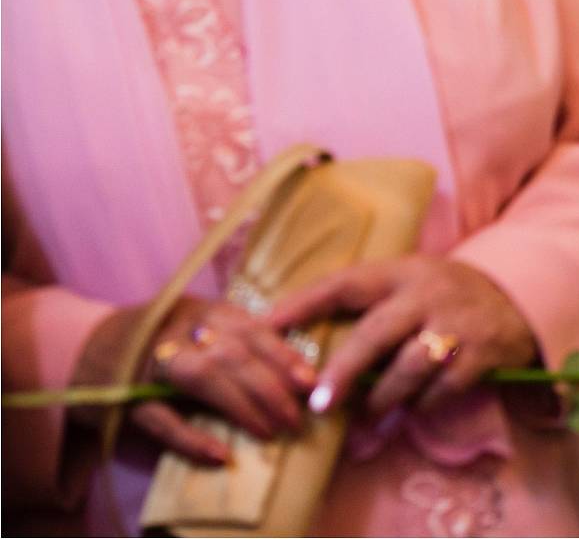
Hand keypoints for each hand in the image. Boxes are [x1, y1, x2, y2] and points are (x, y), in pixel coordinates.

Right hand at [74, 297, 314, 465]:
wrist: (83, 348)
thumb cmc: (159, 337)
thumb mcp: (199, 324)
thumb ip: (238, 337)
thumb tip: (295, 368)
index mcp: (201, 309)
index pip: (251, 329)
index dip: (284, 355)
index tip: (311, 380)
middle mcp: (176, 330)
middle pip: (232, 355)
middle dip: (270, 387)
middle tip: (297, 417)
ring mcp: (148, 364)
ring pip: (203, 380)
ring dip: (241, 408)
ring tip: (271, 431)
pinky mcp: (123, 400)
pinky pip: (161, 421)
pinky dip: (192, 439)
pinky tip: (221, 454)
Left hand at [268, 256, 535, 418]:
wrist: (519, 297)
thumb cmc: (444, 297)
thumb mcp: (410, 283)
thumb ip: (369, 305)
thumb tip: (302, 343)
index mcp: (402, 272)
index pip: (346, 283)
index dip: (304, 303)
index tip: (267, 327)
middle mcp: (428, 293)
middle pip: (377, 333)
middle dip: (344, 371)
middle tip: (319, 405)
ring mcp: (457, 323)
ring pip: (410, 367)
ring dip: (383, 398)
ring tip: (367, 415)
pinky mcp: (483, 352)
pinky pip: (443, 387)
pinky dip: (421, 405)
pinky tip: (411, 410)